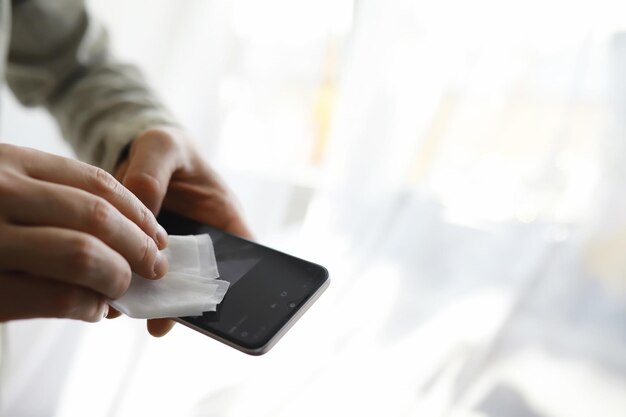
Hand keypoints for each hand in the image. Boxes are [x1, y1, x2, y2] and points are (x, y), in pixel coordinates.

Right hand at [0, 144, 167, 322]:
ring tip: (125, 289)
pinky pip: (54, 297)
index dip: (138, 211)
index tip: (157, 234)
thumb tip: (115, 229)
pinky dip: (86, 306)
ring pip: (83, 254)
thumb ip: (41, 194)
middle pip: (98, 216)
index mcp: (8, 163)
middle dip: (140, 245)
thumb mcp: (0, 186)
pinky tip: (94, 310)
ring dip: (118, 276)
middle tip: (156, 266)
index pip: (97, 182)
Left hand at [114, 126, 251, 335]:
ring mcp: (171, 254)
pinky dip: (121, 288)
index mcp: (224, 219)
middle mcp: (201, 244)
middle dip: (181, 304)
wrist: (136, 156)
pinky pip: (135, 279)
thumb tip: (139, 212)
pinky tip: (104, 292)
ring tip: (126, 308)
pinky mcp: (140, 256)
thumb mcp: (161, 146)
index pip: (242, 259)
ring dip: (147, 301)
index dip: (233, 284)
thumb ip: (152, 174)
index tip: (209, 299)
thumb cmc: (164, 148)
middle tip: (161, 320)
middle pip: (202, 284)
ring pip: (166, 289)